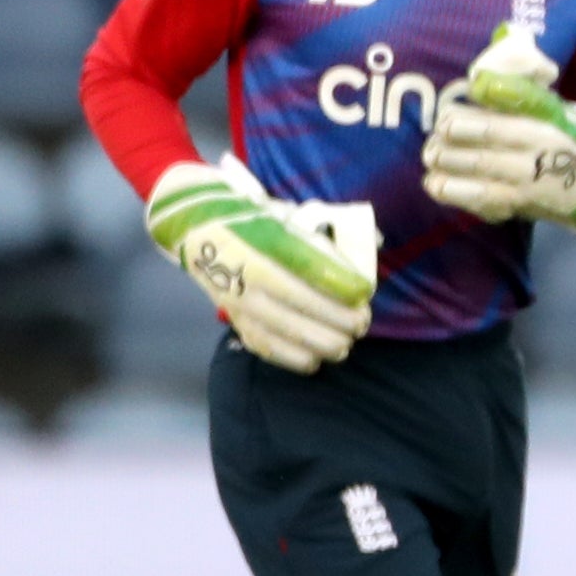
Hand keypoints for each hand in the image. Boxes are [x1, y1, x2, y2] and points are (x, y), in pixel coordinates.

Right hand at [146, 159, 374, 373]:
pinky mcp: (234, 318)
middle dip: (342, 319)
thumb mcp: (289, 216)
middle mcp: (251, 270)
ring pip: (288, 331)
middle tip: (362, 323)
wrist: (200, 229)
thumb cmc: (257, 222)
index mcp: (267, 238)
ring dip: (324, 343)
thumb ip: (329, 233)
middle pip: (303, 302)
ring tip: (345, 344)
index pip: (309, 264)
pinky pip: (267, 348)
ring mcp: (240, 298)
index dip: (342, 283)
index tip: (365, 292)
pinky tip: (316, 359)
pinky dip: (296, 358)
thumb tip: (376, 244)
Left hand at [420, 25, 575, 231]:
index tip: (459, 100)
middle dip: (453, 132)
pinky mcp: (524, 206)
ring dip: (449, 162)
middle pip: (490, 135)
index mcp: (552, 119)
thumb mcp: (561, 111)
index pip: (513, 105)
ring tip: (431, 157)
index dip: (479, 103)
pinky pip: (485, 200)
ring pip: (482, 168)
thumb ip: (524, 94)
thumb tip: (483, 75)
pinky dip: (457, 193)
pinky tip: (436, 185)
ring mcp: (532, 180)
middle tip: (437, 131)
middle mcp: (542, 148)